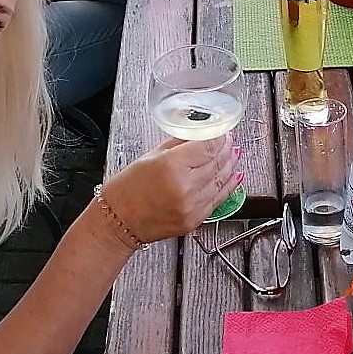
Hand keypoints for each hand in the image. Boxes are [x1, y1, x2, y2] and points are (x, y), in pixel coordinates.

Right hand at [100, 137, 238, 245]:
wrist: (118, 222)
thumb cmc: (127, 189)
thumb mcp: (150, 156)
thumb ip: (178, 143)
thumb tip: (198, 132)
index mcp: (172, 166)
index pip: (207, 146)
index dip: (218, 136)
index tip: (221, 131)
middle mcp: (185, 187)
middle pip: (217, 161)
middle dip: (225, 148)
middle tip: (228, 140)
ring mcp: (191, 206)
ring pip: (221, 180)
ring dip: (230, 164)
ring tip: (233, 154)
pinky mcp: (194, 220)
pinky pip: (218, 199)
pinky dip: (229, 186)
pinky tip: (234, 175)